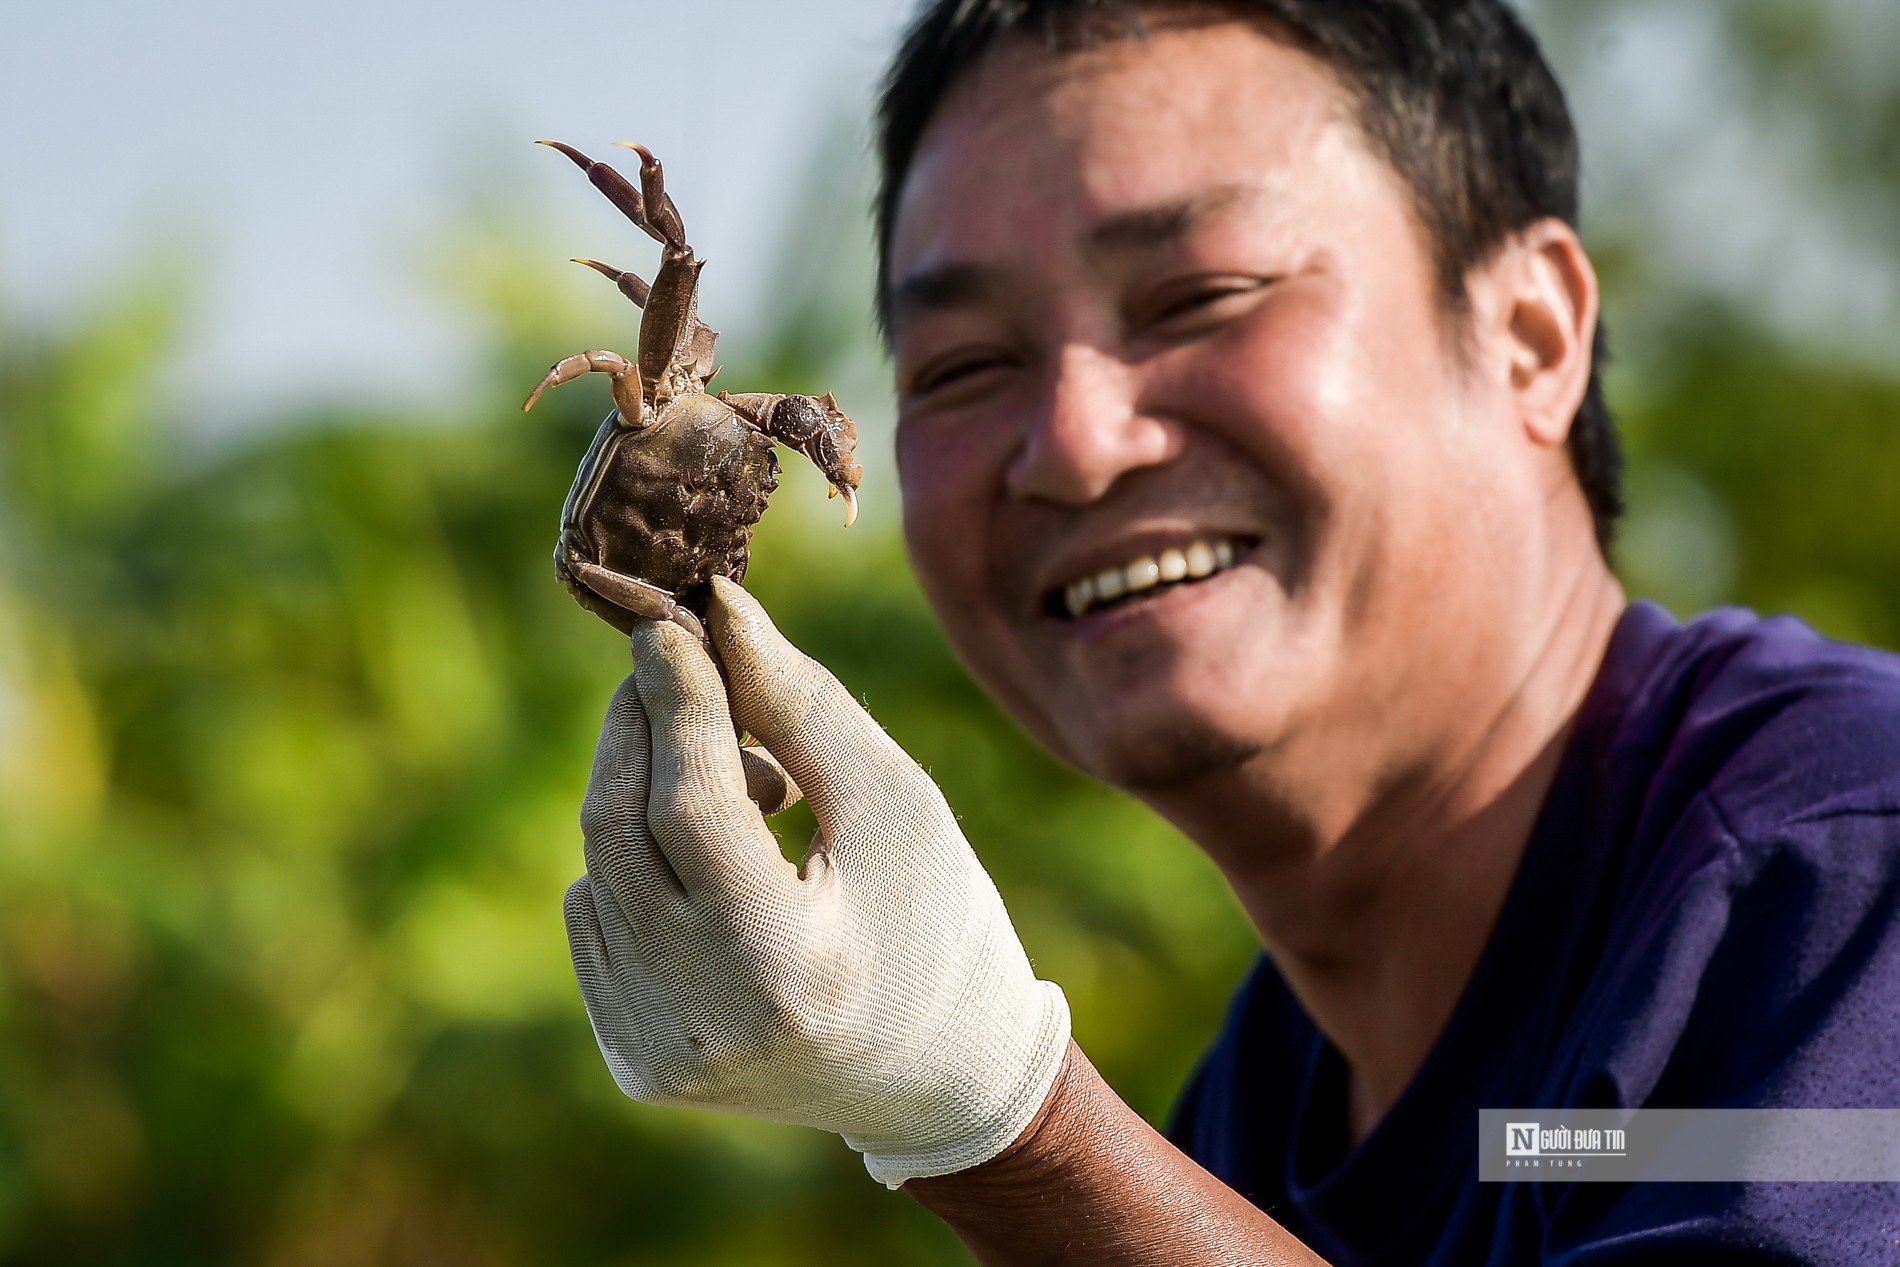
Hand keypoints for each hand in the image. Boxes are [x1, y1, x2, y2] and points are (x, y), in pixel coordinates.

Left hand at [564, 577, 1070, 1185]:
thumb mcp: (896, 803)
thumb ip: (801, 704)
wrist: (943, 1081)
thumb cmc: (939, 924)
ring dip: (650, 794)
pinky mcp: (635, 1060)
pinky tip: (720, 862)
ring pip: (598, 868)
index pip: (690, 808)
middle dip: (641, 727)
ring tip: (755, 788)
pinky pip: (597, 918)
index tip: (667, 623)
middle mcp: (703, 1022)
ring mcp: (656, 1051)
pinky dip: (637, 863)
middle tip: (682, 666)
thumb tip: (715, 606)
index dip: (675, 703)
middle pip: (617, 831)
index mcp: (786, 965)